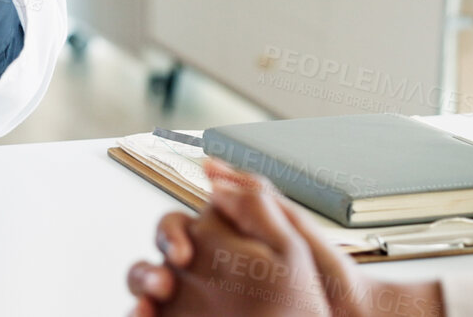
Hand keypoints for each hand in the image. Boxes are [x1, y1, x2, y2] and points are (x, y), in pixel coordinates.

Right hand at [127, 160, 445, 316]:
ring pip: (157, 295)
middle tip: (159, 284)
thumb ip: (255, 198)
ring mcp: (205, 302)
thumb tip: (211, 169)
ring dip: (144, 299)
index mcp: (226, 239)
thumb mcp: (292, 229)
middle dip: (147, 271)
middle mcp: (210, 269)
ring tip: (147, 311)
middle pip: (159, 264)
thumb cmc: (328, 278)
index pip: (179, 228)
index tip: (183, 253)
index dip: (171, 235)